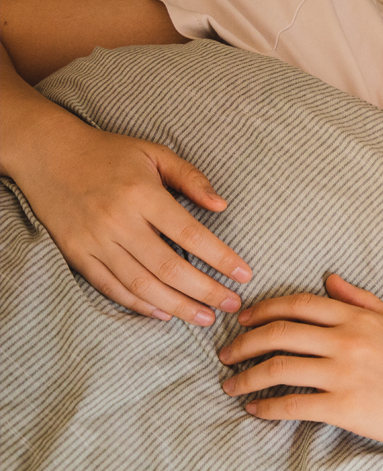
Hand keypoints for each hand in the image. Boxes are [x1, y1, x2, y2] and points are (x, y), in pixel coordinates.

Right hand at [16, 120, 250, 324]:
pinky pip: (110, 287)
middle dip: (205, 291)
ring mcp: (95, 241)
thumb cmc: (110, 153)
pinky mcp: (76, 254)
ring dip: (176, 306)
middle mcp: (118, 221)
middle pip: (168, 267)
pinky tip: (164, 314)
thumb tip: (222, 206)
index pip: (190, 234)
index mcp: (142, 195)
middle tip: (232, 305)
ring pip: (141, 284)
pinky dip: (138, 304)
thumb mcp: (154, 152)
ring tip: (205, 318)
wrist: (49, 154)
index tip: (245, 275)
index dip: (221, 258)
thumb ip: (191, 178)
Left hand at [220, 274, 382, 447]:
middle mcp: (346, 340)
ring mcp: (344, 374)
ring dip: (246, 377)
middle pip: (278, 333)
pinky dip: (267, 407)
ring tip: (231, 385)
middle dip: (243, 343)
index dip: (262, 309)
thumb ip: (361, 299)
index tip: (242, 319)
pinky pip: (293, 405)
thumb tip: (329, 279)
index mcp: (357, 317)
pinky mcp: (345, 407)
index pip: (297, 304)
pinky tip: (255, 409)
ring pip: (278, 368)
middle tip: (225, 353)